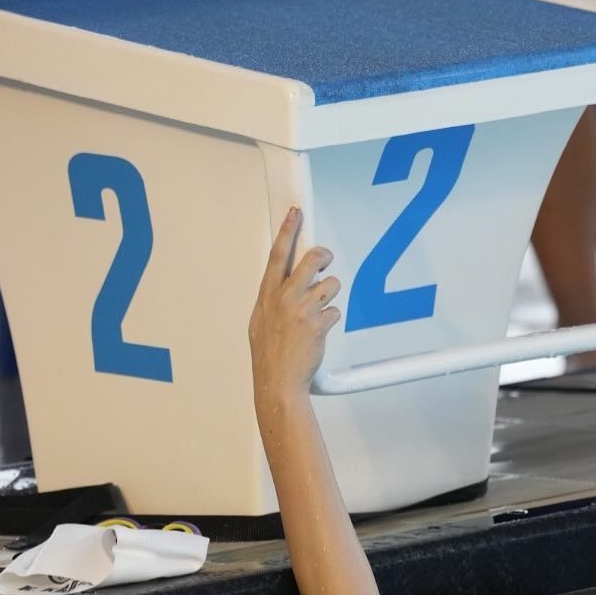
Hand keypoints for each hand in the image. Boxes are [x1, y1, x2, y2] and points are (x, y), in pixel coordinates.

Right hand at [249, 208, 341, 411]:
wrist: (277, 381)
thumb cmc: (268, 353)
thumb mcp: (260, 319)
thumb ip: (272, 297)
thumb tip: (283, 282)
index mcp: (267, 294)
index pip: (278, 254)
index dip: (288, 231)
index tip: (295, 213)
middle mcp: (284, 298)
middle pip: (312, 260)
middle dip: (323, 255)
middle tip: (325, 259)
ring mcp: (302, 310)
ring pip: (330, 285)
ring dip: (329, 295)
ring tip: (319, 311)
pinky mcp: (319, 324)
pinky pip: (335, 310)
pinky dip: (331, 318)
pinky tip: (319, 331)